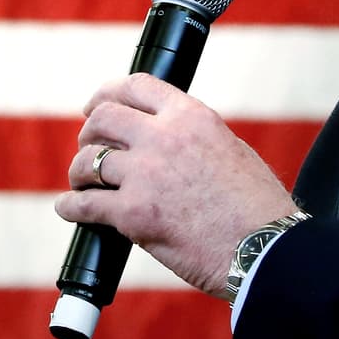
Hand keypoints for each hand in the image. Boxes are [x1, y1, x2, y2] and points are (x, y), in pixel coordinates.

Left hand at [54, 73, 298, 297]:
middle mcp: (164, 138)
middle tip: (88, 147)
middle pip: (102, 118)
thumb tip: (159, 136)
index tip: (95, 104)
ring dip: (80, 172)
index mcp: (190, 116)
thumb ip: (191, 136)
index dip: (106, 93)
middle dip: (88, 132)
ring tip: (83, 183)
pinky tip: (70, 208)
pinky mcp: (134, 214)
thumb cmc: (256, 209)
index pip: (136, 85)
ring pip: (88, 161)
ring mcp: (145, 175)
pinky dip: (71, 207)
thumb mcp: (229, 148)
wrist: (267, 252)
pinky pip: (84, 204)